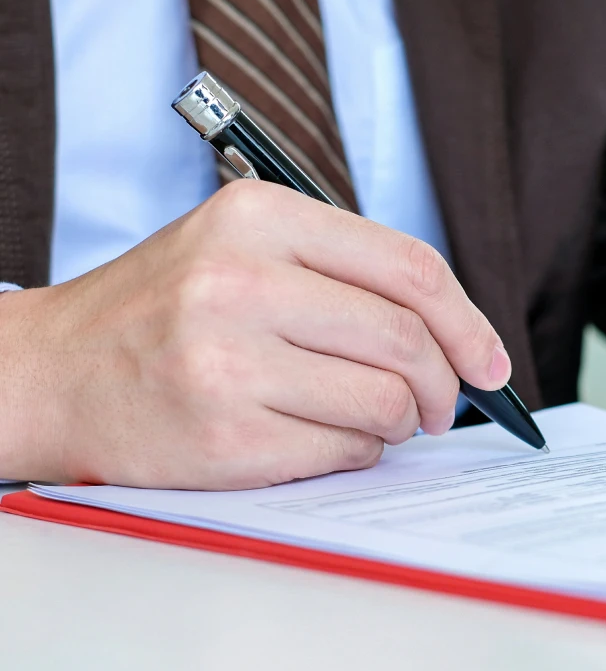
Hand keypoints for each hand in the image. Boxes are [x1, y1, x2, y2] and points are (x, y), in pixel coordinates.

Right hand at [0, 181, 509, 487]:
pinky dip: (357, 453)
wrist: (50, 373)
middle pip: (407, 338)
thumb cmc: (162, 313)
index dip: (469, 321)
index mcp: (258, 217)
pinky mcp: (225, 435)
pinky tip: (324, 439)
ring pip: (385, 402)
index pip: (408, 267)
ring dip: (400, 422)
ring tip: (376, 420)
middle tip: (441, 406)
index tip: (490, 362)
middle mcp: (240, 280)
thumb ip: (341, 275)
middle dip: (445, 384)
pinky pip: (345, 451)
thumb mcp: (240, 251)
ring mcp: (228, 361)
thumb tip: (456, 336)